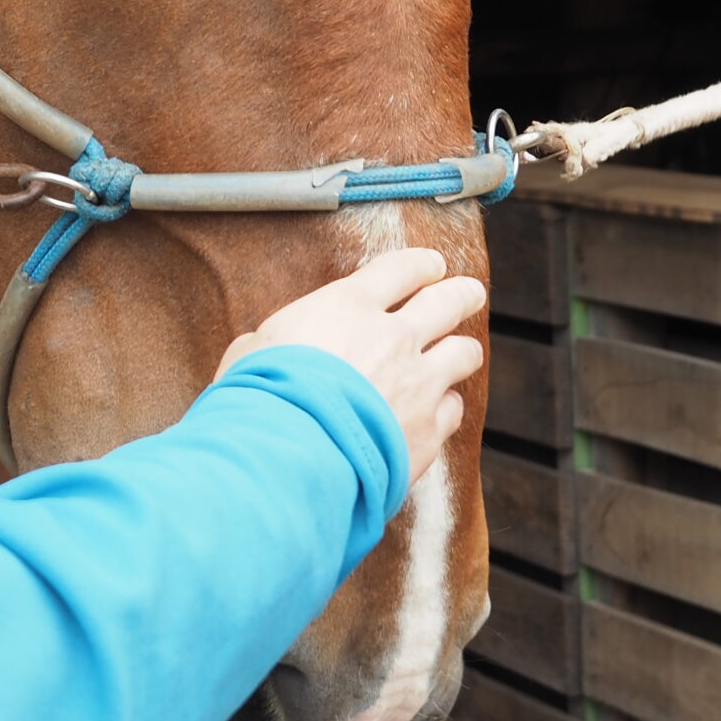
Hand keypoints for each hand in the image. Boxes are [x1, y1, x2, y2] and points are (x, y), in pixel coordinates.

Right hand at [218, 247, 485, 488]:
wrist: (292, 456)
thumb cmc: (261, 397)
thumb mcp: (250, 351)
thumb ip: (274, 341)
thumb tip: (262, 349)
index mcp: (348, 307)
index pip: (400, 269)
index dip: (421, 264)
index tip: (432, 265)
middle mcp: (394, 337)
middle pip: (447, 301)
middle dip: (462, 293)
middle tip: (470, 292)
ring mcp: (419, 384)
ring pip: (464, 353)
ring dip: (462, 349)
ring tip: (462, 352)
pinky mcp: (429, 430)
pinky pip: (453, 409)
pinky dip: (445, 406)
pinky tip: (435, 410)